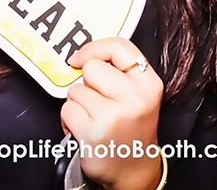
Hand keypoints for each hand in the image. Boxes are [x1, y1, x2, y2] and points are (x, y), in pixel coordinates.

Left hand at [60, 38, 163, 189]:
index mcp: (149, 84)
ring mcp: (113, 116)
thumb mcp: (140, 93)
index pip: (119, 46)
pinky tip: (83, 129)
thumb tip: (83, 56)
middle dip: (87, 83)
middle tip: (97, 101)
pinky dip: (69, 119)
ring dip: (78, 103)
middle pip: (92, 68)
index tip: (81, 58)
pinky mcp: (93, 133)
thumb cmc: (132, 128)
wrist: (134, 170)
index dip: (94, 48)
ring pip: (76, 90)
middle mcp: (135, 99)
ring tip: (93, 118)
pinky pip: (67, 110)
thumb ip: (120, 70)